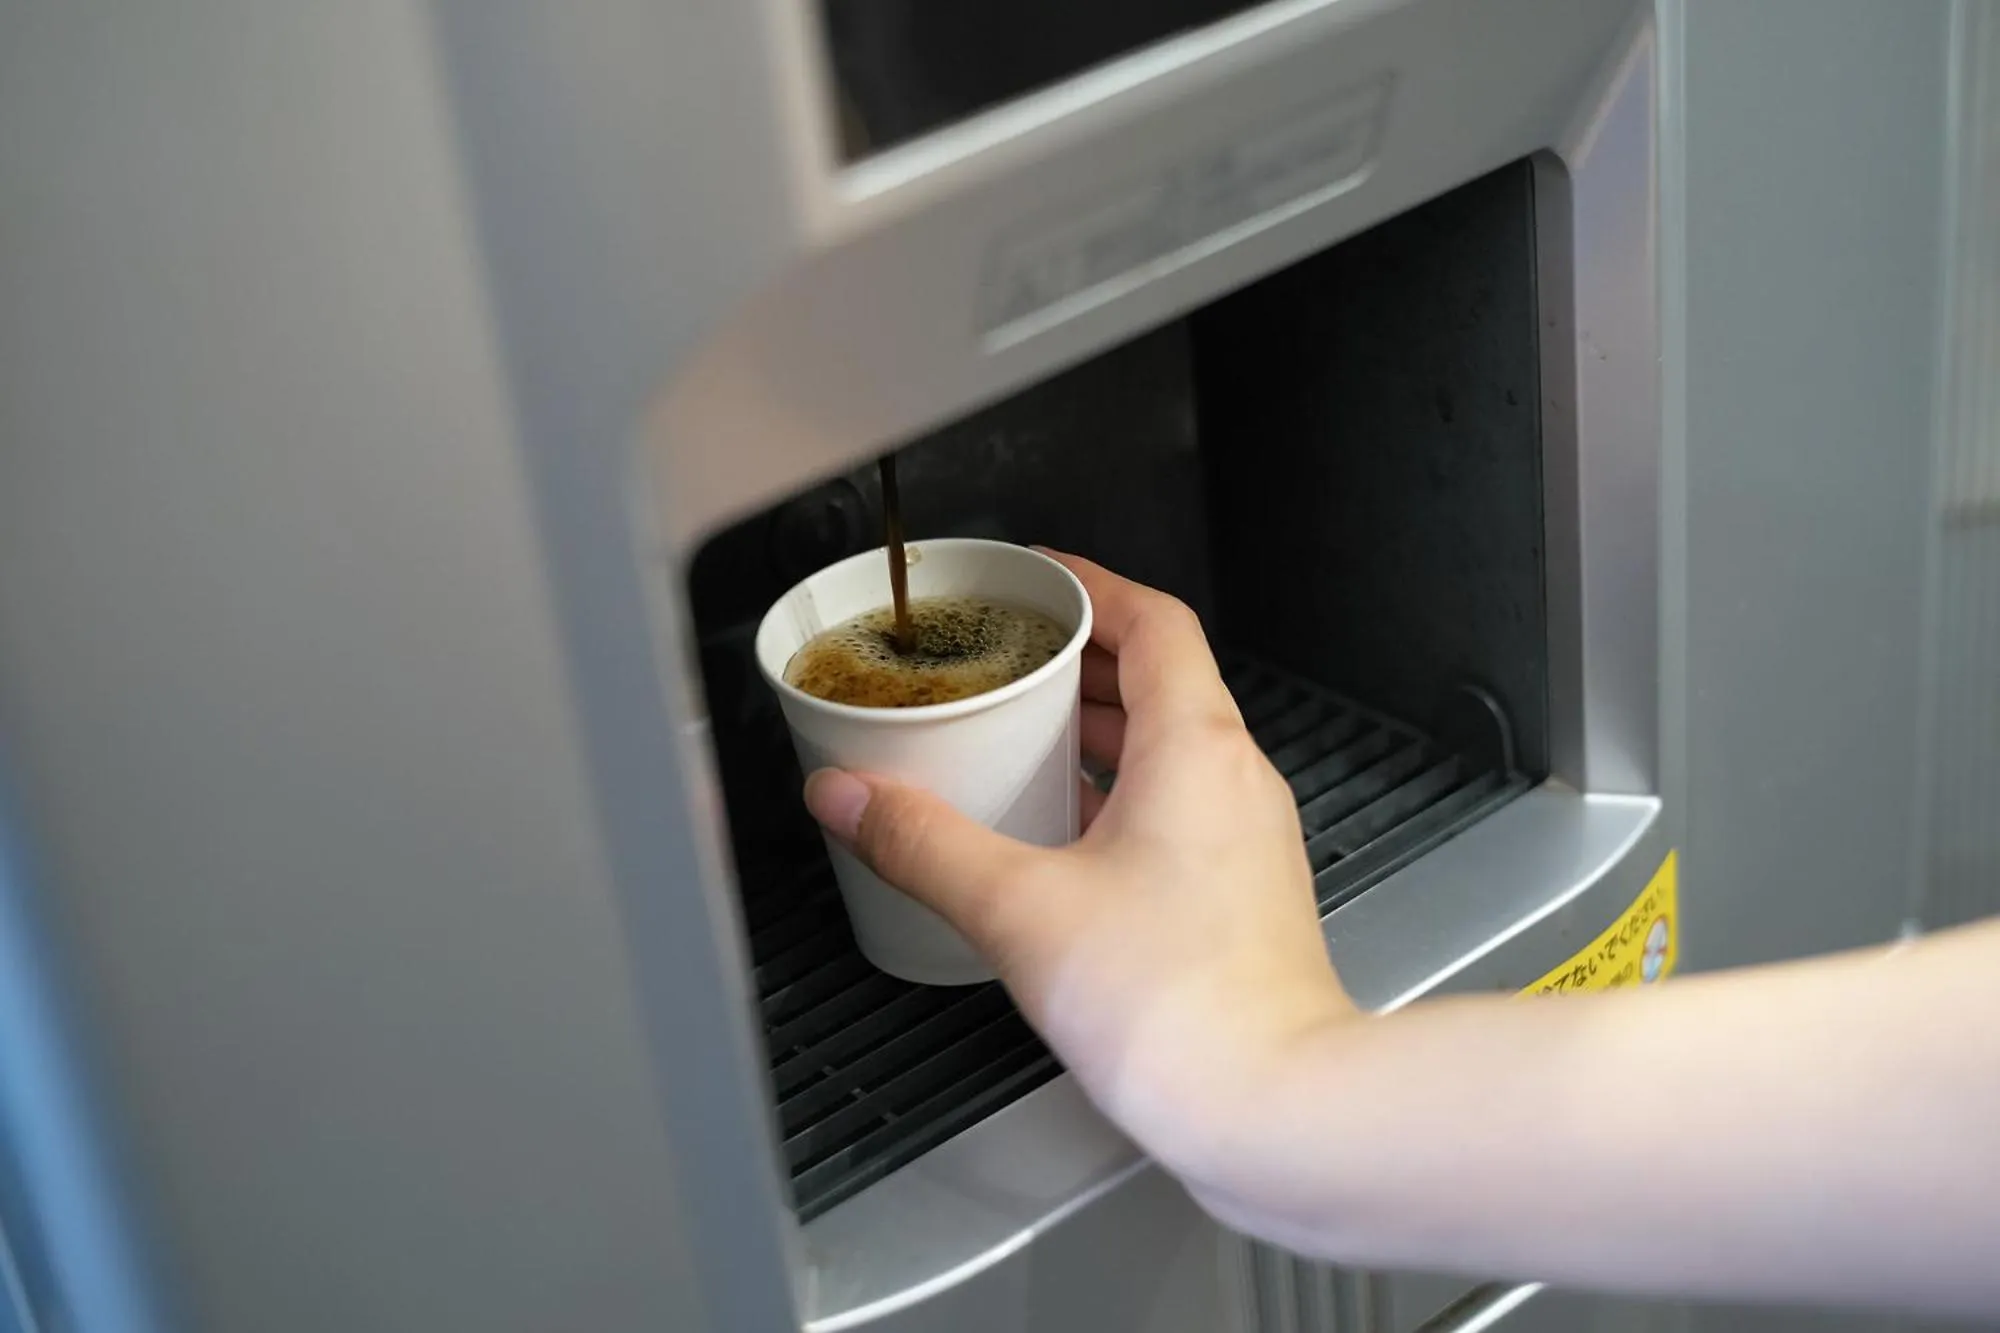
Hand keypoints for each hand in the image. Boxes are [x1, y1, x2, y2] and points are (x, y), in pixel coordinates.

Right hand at [802, 551, 1355, 1192]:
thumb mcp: (1019, 909)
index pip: (1152, 619)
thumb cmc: (1181, 1008)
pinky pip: (1177, 807)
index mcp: (1195, 746)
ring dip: (1094, 732)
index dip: (1088, 587)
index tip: (1033, 580)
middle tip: (1000, 661)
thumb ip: (923, 842)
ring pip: (1168, 748)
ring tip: (1015, 739)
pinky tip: (1057, 835)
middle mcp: (1236, 779)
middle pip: (1157, 679)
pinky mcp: (1241, 895)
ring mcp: (1247, 838)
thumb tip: (848, 795)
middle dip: (1074, 662)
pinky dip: (1115, 794)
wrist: (1275, 1108)